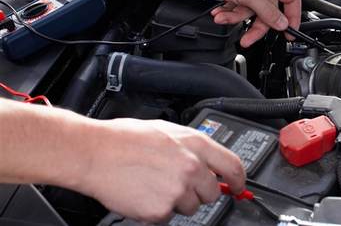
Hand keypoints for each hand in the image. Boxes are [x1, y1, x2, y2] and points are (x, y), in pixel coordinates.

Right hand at [78, 118, 244, 222]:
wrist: (94, 153)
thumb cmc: (125, 139)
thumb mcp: (168, 130)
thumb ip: (193, 147)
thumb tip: (209, 160)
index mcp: (196, 145)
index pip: (232, 166)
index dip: (238, 179)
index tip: (238, 185)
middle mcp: (191, 168)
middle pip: (212, 193)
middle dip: (199, 192)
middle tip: (177, 183)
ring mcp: (177, 191)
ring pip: (191, 207)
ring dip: (177, 201)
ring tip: (154, 184)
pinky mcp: (160, 210)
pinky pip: (167, 217)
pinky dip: (157, 210)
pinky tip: (144, 193)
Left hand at [182, 0, 300, 46]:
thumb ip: (268, 13)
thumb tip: (282, 23)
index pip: (292, 1)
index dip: (292, 18)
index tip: (288, 32)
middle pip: (269, 11)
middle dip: (256, 25)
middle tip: (248, 38)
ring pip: (251, 11)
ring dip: (236, 17)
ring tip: (224, 18)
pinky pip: (239, 6)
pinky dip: (229, 11)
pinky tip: (220, 12)